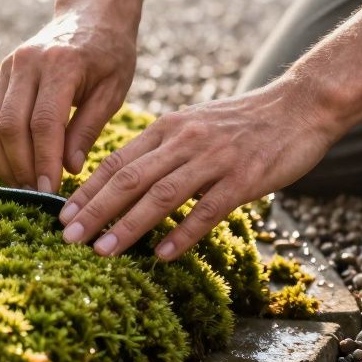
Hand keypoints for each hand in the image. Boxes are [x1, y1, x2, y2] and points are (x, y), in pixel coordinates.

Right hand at [0, 5, 136, 191]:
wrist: (90, 13)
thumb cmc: (110, 53)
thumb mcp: (114, 89)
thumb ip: (89, 128)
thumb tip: (69, 169)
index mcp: (61, 63)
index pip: (44, 123)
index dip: (43, 161)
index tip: (50, 191)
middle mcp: (27, 62)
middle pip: (10, 125)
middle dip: (20, 166)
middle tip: (35, 195)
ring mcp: (9, 66)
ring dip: (2, 160)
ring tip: (22, 185)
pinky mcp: (1, 74)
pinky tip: (13, 165)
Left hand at [57, 79, 342, 259]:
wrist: (300, 106)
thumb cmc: (244, 123)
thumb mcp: (194, 125)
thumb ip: (162, 150)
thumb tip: (125, 182)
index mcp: (168, 127)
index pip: (116, 160)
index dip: (87, 190)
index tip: (61, 215)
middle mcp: (184, 140)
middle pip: (128, 178)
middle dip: (94, 210)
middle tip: (67, 238)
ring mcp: (214, 158)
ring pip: (161, 195)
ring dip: (128, 225)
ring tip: (103, 251)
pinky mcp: (244, 177)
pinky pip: (207, 209)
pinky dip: (183, 233)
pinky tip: (163, 255)